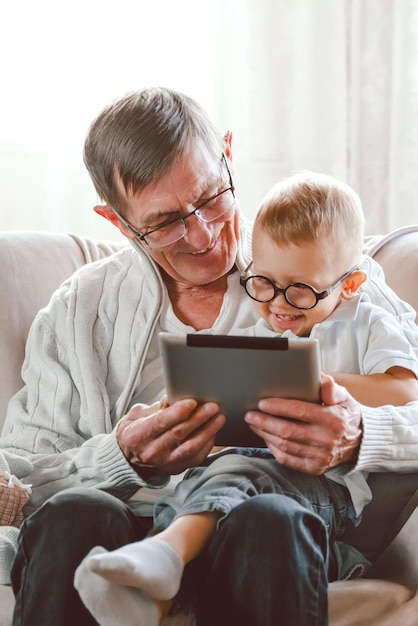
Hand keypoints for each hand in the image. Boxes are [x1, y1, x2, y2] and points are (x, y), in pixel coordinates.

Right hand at [117, 398, 224, 475]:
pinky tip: (214, 431)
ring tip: (219, 418)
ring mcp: (165, 462)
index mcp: (137, 436)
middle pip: (179, 433)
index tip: (192, 402)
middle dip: (198, 418)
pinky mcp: (177, 468)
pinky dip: (207, 444)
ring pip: (190, 447)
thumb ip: (156, 407)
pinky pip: (196, 457)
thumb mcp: (136, 415)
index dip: (178, 412)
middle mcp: (151, 452)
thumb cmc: (134, 432)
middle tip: (212, 406)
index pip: (161, 422)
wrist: (130, 461)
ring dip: (207, 431)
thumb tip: (174, 397)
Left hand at [244, 374, 361, 474]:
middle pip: (287, 431)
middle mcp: (326, 440)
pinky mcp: (315, 468)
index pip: (300, 411)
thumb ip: (331, 388)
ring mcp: (320, 457)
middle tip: (250, 414)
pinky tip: (266, 438)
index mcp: (332, 419)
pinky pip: (288, 460)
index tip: (262, 403)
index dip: (278, 407)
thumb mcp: (344, 397)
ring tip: (254, 424)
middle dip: (264, 422)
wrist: (360, 442)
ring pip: (285, 446)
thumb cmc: (345, 414)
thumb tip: (321, 379)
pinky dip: (274, 449)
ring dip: (265, 435)